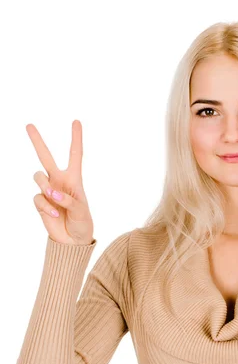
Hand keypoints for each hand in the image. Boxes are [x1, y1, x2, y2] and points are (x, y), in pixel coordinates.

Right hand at [27, 120, 94, 244]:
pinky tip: (54, 215)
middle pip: (45, 157)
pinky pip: (38, 198)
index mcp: (74, 179)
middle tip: (29, 125)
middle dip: (37, 141)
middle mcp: (59, 181)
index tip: (76, 122)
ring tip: (55, 199)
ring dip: (45, 186)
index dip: (76, 138)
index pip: (75, 155)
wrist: (72, 241)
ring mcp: (48, 191)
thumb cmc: (82, 223)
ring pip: (37, 176)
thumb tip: (51, 192)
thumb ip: (68, 200)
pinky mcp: (40, 203)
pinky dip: (45, 206)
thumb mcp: (82, 211)